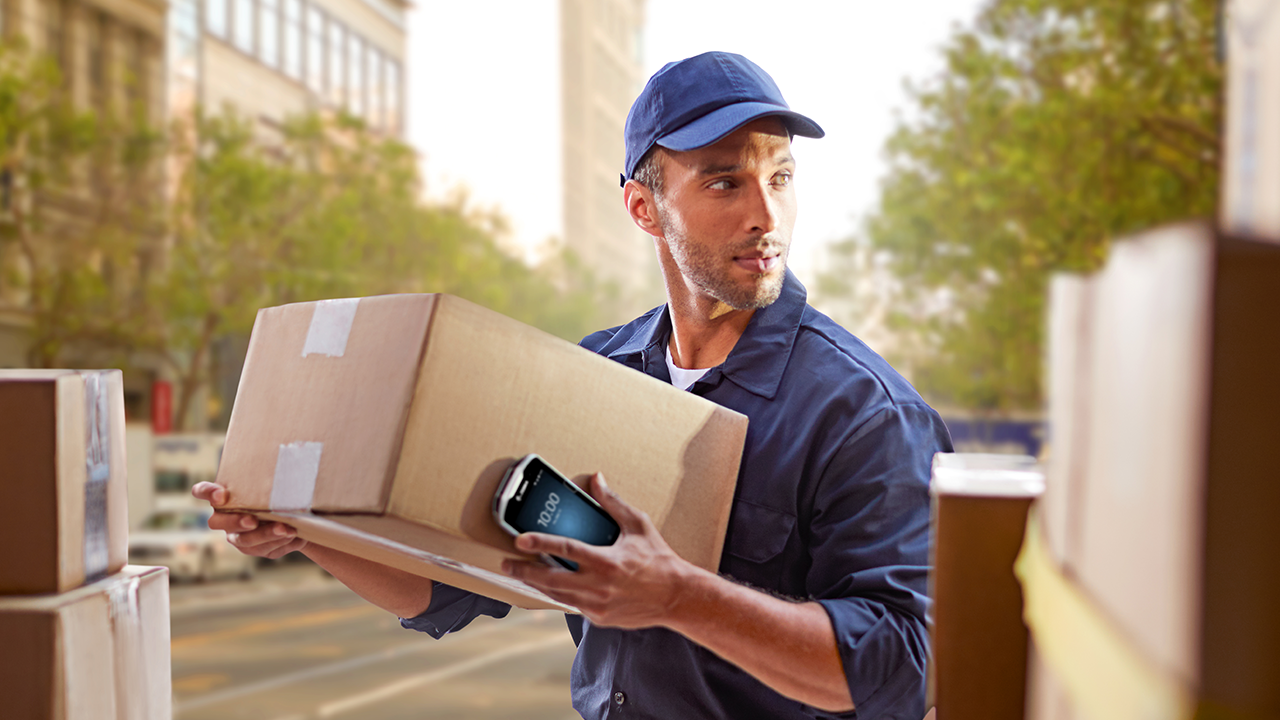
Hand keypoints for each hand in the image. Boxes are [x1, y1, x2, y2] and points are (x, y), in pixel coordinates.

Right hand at [191, 482, 307, 558]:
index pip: (203, 491)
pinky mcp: (259, 549)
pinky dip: (281, 542)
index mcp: (222, 497)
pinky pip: (266, 550)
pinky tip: (295, 535)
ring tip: (285, 529)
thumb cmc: (278, 489)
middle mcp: (225, 519)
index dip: (208, 493)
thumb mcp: (272, 479)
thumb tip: (289, 452)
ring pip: (245, 541)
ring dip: (265, 535)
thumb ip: (267, 472)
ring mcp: (240, 536)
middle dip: (235, 522)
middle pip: (219, 523)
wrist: (296, 512)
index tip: (221, 494)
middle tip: (252, 520)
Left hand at [502, 473, 696, 628]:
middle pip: (551, 579)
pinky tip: (549, 586)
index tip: (520, 540)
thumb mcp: (638, 525)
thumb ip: (613, 503)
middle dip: (525, 571)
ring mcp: (597, 605)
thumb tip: (597, 479)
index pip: (566, 549)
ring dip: (536, 585)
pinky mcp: (598, 617)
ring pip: (557, 596)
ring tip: (520, 575)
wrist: (676, 597)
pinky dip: (559, 595)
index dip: (541, 543)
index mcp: (607, 561)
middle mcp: (599, 585)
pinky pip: (572, 605)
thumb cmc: (659, 561)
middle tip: (506, 564)